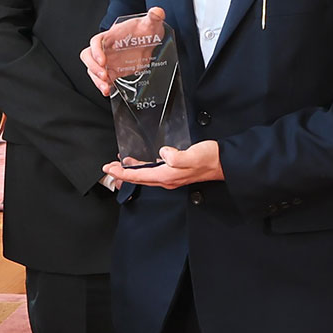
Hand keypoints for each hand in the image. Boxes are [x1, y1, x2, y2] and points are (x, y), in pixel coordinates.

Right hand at [83, 7, 166, 95]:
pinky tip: (109, 91)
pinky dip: (105, 86)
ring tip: (106, 88)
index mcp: (111, 36)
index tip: (103, 60)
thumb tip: (158, 12)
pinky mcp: (114, 71)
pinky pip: (104, 80)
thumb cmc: (145, 29)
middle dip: (93, 68)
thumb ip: (153, 17)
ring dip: (97, 81)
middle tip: (104, 76)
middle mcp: (106, 49)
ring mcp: (109, 61)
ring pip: (94, 70)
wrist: (150, 39)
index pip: (96, 42)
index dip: (96, 50)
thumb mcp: (151, 23)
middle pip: (88, 57)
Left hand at [103, 140, 223, 190]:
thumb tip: (163, 154)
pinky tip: (142, 162)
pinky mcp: (176, 172)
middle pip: (138, 178)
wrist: (223, 162)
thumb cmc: (210, 158)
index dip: (121, 172)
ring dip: (131, 171)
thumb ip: (177, 156)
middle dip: (122, 173)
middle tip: (108, 168)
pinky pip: (153, 172)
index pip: (138, 176)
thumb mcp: (192, 155)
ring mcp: (171, 177)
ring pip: (145, 176)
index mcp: (167, 175)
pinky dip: (143, 168)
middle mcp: (167, 179)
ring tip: (120, 165)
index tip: (108, 168)